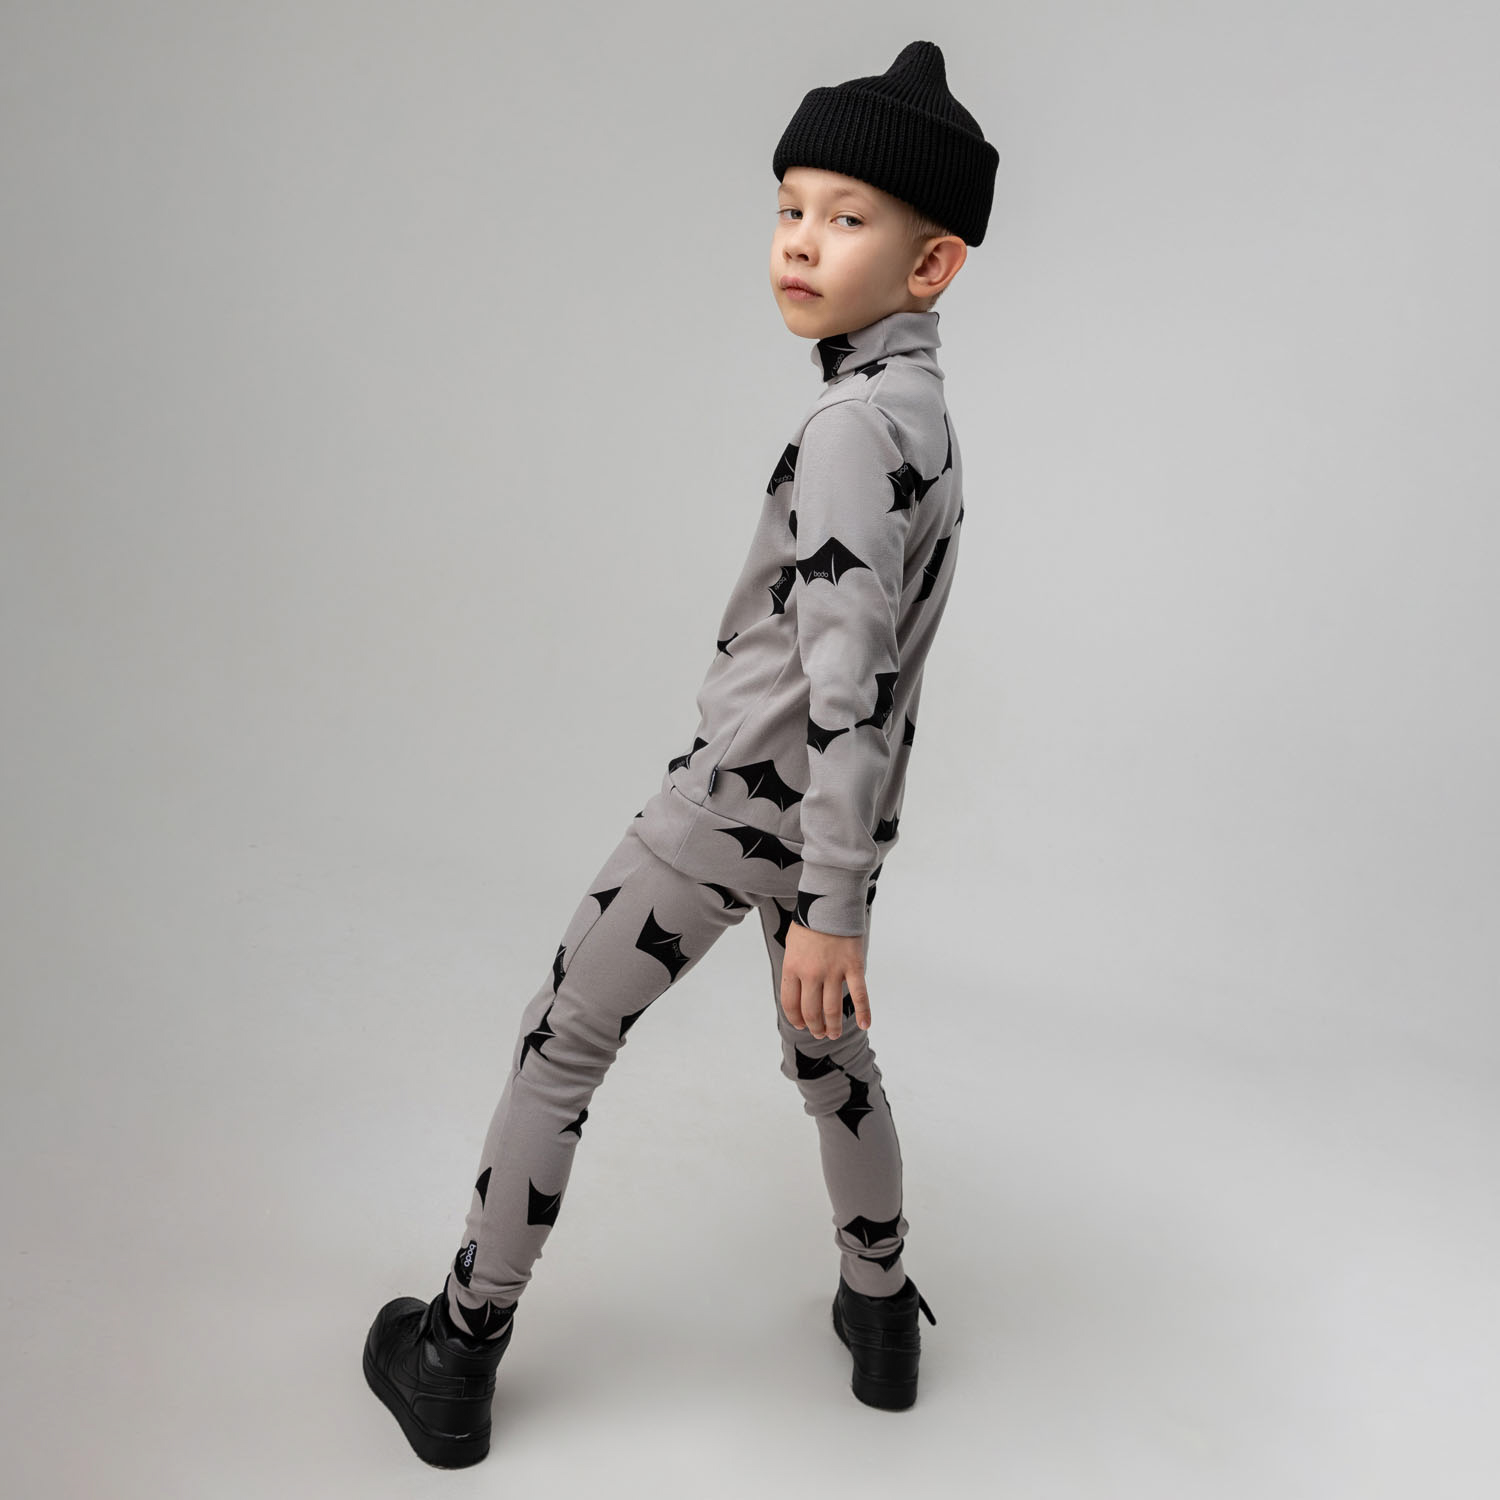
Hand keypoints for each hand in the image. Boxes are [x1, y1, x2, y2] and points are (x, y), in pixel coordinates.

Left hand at [781, 920, 870, 1038]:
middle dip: (814, 1026)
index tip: (801, 1024)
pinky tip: (865, 1024)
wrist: (830, 901)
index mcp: (792, 967)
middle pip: (811, 1011)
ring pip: (832, 1009)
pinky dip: (864, 1012)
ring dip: (833, 1026)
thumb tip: (799, 992)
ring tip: (833, 1034)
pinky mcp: (853, 966)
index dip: (795, 1018)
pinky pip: (859, 995)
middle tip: (819, 1033)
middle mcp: (811, 973)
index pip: (790, 1003)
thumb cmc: (810, 922)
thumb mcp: (793, 945)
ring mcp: (833, 971)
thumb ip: (795, 969)